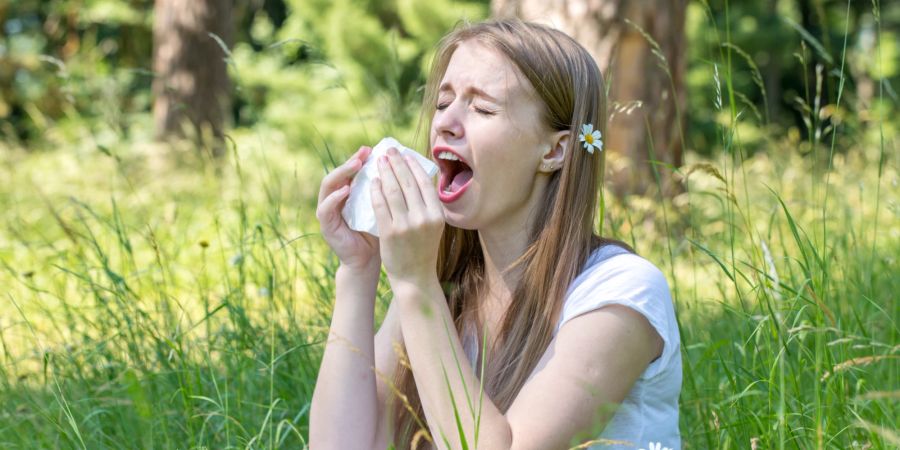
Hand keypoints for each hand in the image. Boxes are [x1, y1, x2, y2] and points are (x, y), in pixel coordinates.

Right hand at [316, 146, 380, 271]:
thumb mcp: (385, 208)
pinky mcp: (326, 226)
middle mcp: (336, 198)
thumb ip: (388, 191)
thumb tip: (407, 167)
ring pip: (328, 185)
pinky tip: (346, 190)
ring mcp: (328, 211)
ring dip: (342, 173)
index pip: (353, 171)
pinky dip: (335, 198)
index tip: (375, 148)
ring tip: (356, 164)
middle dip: (352, 161)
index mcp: (350, 193)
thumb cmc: (380, 233)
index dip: (362, 158)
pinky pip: (326, 208)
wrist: (369, 261)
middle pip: (339, 173)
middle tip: (365, 152)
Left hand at [371, 147, 443, 284]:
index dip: (413, 166)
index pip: (424, 183)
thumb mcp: (433, 226)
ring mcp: (406, 225)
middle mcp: (424, 218)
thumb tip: (419, 176)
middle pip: (408, 183)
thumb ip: (428, 204)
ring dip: (384, 173)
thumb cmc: (423, 249)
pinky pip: (380, 206)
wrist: (414, 277)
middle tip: (389, 151)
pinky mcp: (390, 232)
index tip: (405, 154)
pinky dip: (375, 191)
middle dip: (397, 164)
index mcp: (437, 214)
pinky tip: (372, 182)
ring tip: (379, 162)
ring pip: (393, 191)